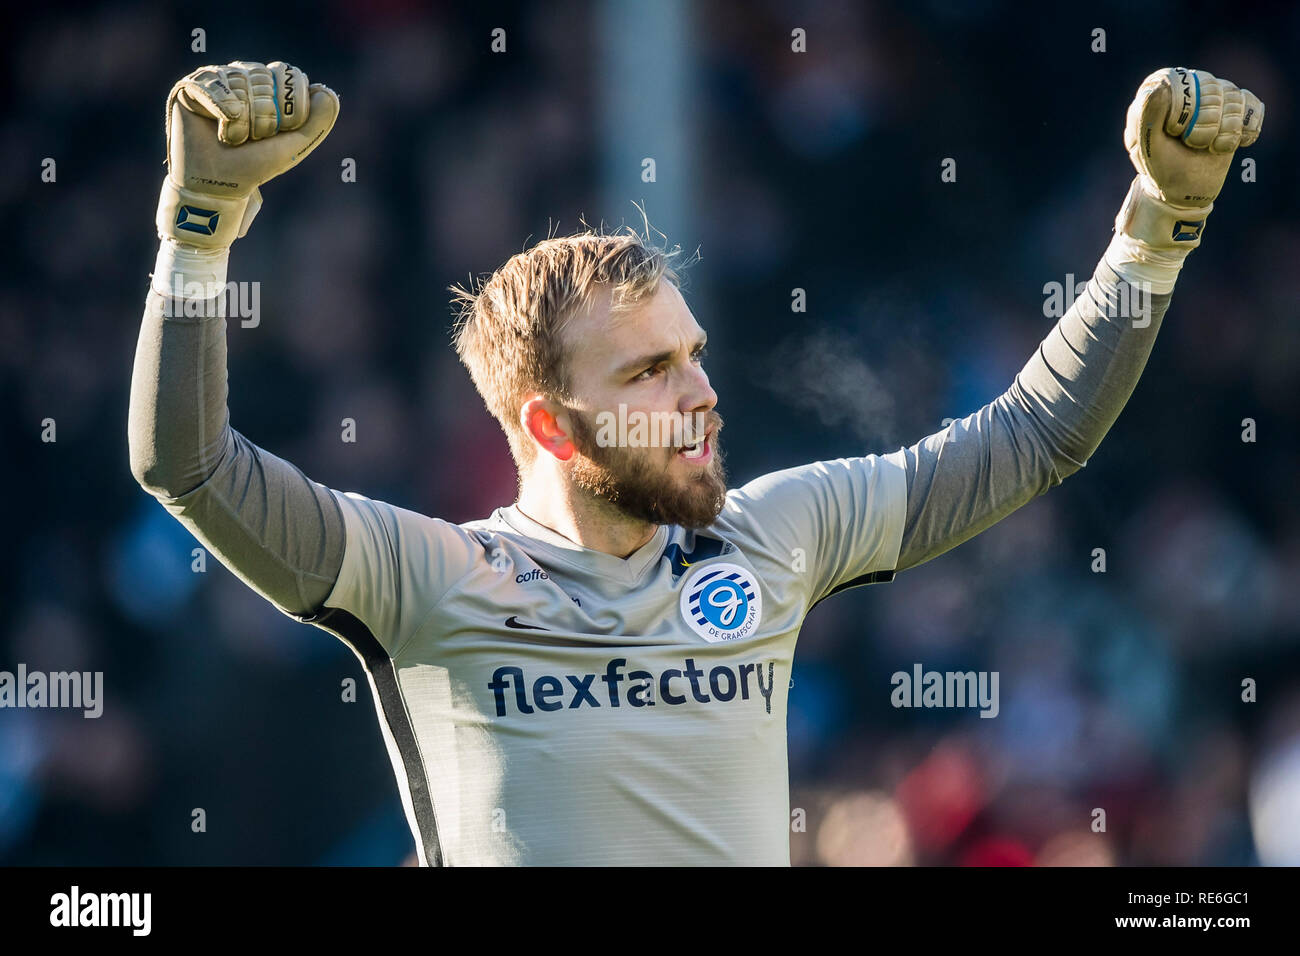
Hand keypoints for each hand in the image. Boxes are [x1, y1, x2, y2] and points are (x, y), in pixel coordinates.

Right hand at [155, 60, 339, 248]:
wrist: (219, 184)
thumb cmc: (255, 165)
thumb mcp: (294, 145)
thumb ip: (318, 121)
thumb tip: (325, 91)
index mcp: (268, 86)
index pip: (288, 75)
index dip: (287, 106)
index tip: (276, 133)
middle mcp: (243, 76)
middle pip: (264, 78)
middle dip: (264, 117)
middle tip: (252, 139)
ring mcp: (216, 79)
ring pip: (240, 81)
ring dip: (242, 120)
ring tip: (232, 138)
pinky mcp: (190, 86)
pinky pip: (213, 83)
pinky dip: (222, 107)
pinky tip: (220, 127)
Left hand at [1124, 67, 1263, 208]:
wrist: (1186, 190)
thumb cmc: (1161, 170)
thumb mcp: (1147, 148)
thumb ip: (1146, 117)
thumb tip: (1159, 85)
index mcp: (1159, 91)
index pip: (1184, 82)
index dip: (1187, 111)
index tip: (1177, 133)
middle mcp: (1187, 87)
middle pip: (1213, 88)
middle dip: (1207, 125)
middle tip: (1194, 144)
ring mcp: (1212, 96)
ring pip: (1234, 97)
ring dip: (1226, 131)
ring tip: (1211, 147)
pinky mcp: (1234, 108)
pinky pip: (1251, 103)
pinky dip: (1245, 129)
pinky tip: (1228, 143)